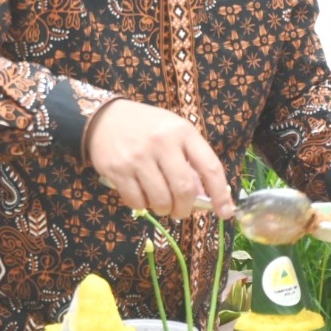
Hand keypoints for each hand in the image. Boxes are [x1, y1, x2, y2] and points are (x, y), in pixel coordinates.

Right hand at [86, 100, 232, 219]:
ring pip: (160, 199)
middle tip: (181, 212)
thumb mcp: (174, 133)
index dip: (220, 194)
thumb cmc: (147, 128)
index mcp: (183, 132)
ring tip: (161, 205)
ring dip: (164, 210)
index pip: (210, 167)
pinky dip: (143, 206)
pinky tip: (142, 197)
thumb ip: (190, 160)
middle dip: (185, 209)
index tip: (226, 212)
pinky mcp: (117, 169)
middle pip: (183, 189)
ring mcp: (138, 157)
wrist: (104, 118)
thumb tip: (206, 196)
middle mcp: (162, 143)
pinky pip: (136, 201)